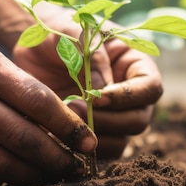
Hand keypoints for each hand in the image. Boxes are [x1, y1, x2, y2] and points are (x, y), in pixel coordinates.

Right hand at [0, 4, 96, 185]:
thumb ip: (4, 76)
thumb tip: (44, 114)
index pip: (36, 100)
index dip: (68, 126)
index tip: (88, 140)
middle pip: (20, 137)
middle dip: (56, 158)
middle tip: (76, 168)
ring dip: (27, 175)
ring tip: (47, 178)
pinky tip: (5, 178)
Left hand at [12, 11, 162, 158]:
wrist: (34, 50)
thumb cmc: (59, 32)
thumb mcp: (73, 33)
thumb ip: (92, 56)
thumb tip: (104, 89)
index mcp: (135, 66)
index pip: (150, 88)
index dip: (128, 96)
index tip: (97, 97)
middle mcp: (131, 96)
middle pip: (139, 120)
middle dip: (109, 120)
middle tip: (75, 109)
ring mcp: (113, 118)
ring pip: (121, 142)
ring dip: (95, 137)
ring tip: (65, 121)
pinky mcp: (92, 133)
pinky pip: (97, 152)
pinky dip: (80, 150)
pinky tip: (57, 135)